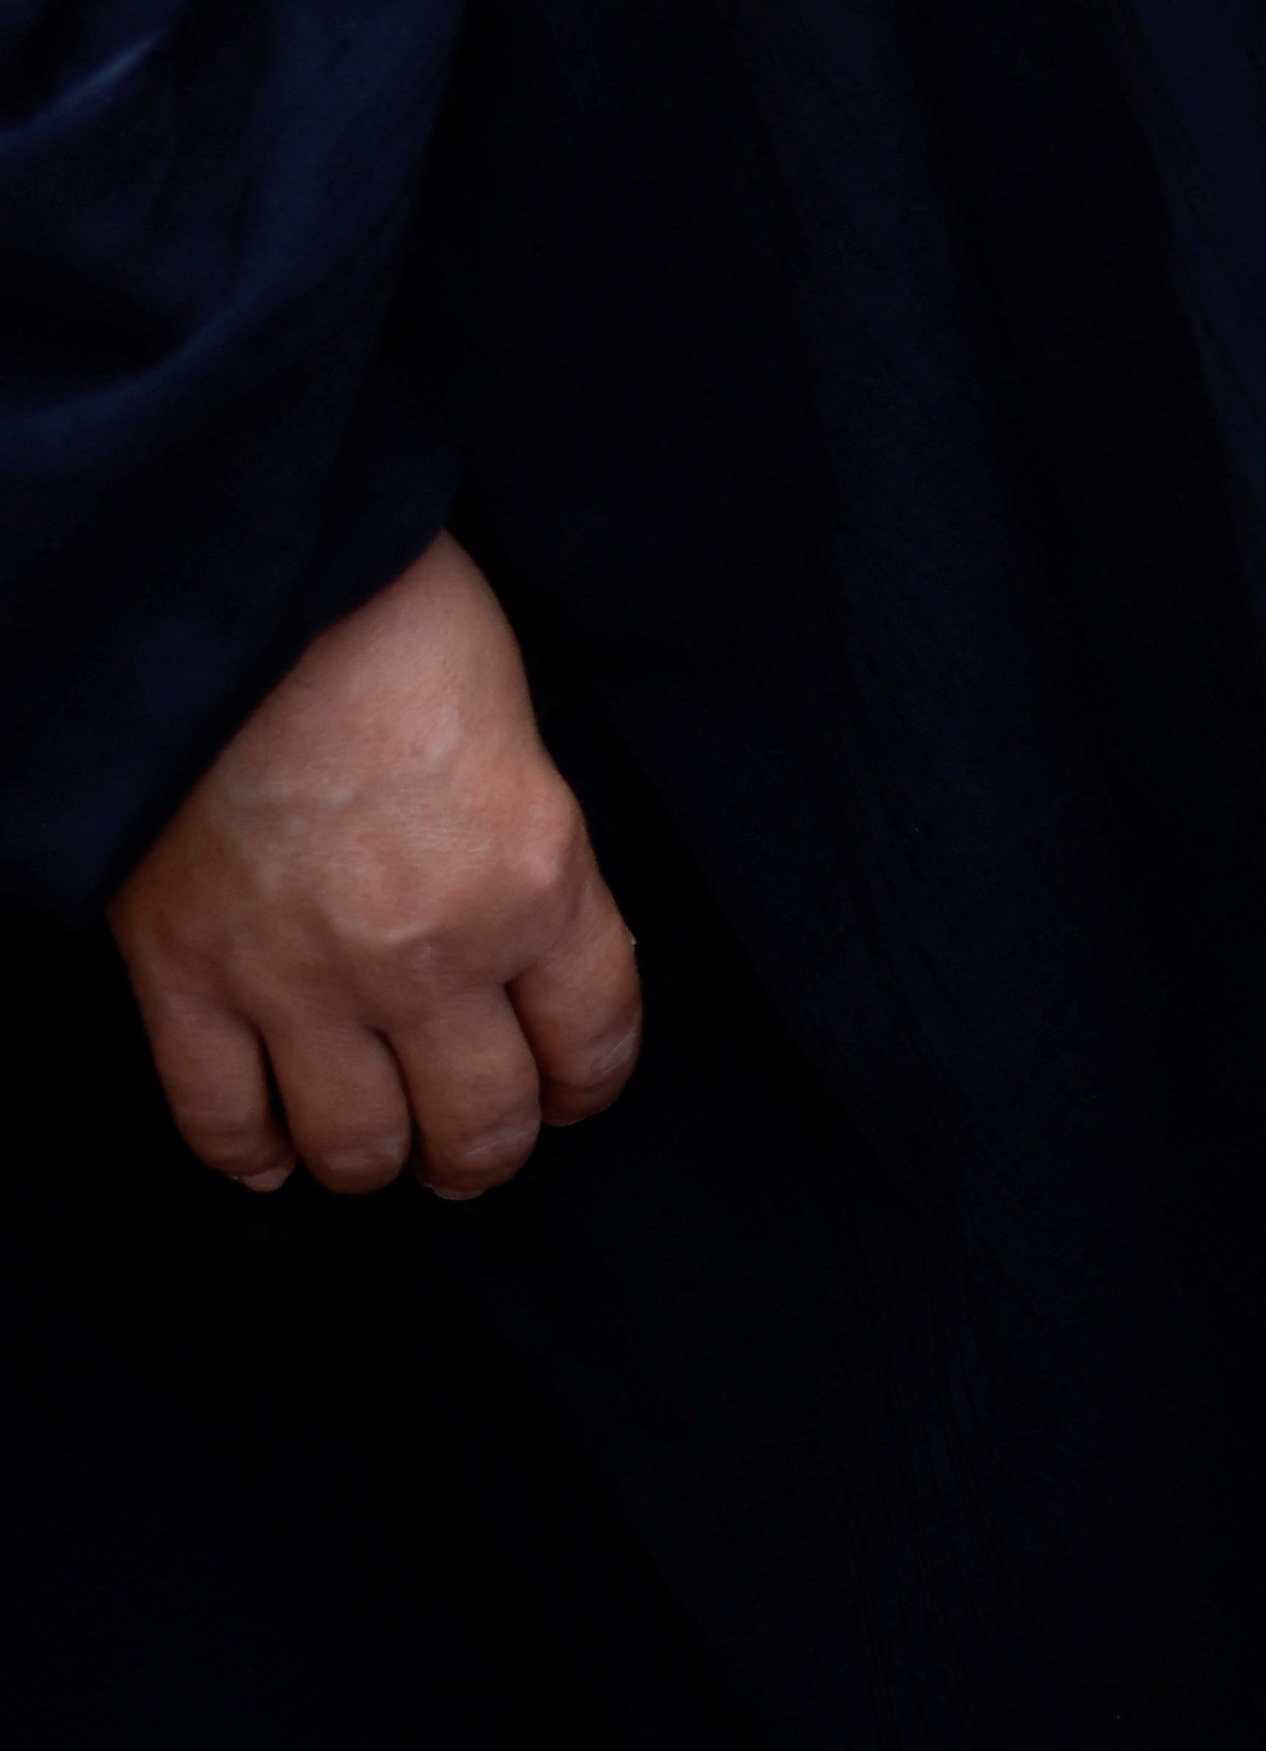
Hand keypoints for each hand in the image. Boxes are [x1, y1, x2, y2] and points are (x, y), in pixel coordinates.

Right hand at [107, 531, 641, 1198]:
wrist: (242, 587)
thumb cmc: (393, 632)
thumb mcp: (521, 747)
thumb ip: (531, 861)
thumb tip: (527, 945)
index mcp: (539, 884)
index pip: (594, 1039)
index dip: (587, 1086)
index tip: (571, 1096)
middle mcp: (432, 951)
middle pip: (482, 1116)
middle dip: (487, 1152)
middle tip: (476, 1154)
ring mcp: (302, 971)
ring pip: (357, 1138)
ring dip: (377, 1163)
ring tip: (382, 1157)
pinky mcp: (186, 968)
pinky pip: (219, 1107)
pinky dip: (246, 1152)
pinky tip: (268, 1159)